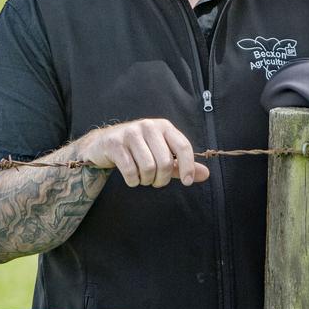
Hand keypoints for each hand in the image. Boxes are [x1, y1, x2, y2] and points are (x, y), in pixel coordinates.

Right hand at [79, 118, 210, 187]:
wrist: (102, 144)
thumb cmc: (137, 150)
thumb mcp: (162, 154)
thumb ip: (182, 165)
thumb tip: (206, 174)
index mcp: (164, 126)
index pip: (183, 146)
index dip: (188, 166)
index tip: (187, 182)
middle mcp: (149, 126)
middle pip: (165, 162)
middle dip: (162, 179)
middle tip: (155, 181)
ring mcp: (130, 133)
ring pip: (148, 168)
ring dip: (146, 181)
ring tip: (142, 178)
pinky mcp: (115, 143)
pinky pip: (130, 171)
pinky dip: (133, 181)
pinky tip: (131, 178)